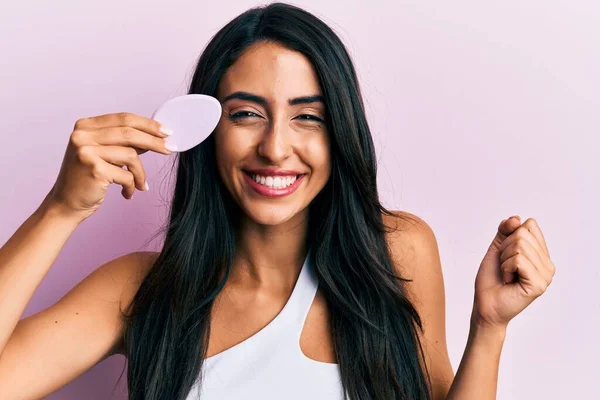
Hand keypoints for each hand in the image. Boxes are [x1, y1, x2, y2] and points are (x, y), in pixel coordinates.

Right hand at [44, 112, 174, 221]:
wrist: (66, 205)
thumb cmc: (88, 179)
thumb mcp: (103, 154)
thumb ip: (122, 142)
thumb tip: (155, 136)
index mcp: (85, 126)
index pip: (123, 118)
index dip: (148, 124)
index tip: (166, 131)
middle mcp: (82, 135)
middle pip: (129, 132)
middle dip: (154, 141)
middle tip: (170, 148)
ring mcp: (86, 151)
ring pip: (131, 155)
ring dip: (141, 173)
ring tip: (141, 184)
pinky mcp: (93, 169)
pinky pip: (127, 175)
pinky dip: (132, 185)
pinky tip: (127, 193)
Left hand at [471, 216, 555, 330]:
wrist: (485, 303)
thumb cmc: (491, 278)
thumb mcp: (497, 247)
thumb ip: (506, 230)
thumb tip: (516, 218)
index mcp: (541, 254)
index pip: (529, 225)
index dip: (509, 236)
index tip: (506, 255)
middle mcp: (548, 264)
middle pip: (523, 234)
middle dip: (504, 248)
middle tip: (505, 267)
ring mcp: (546, 275)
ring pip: (520, 245)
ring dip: (504, 259)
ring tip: (507, 274)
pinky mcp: (539, 284)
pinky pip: (518, 260)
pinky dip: (506, 267)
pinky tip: (508, 281)